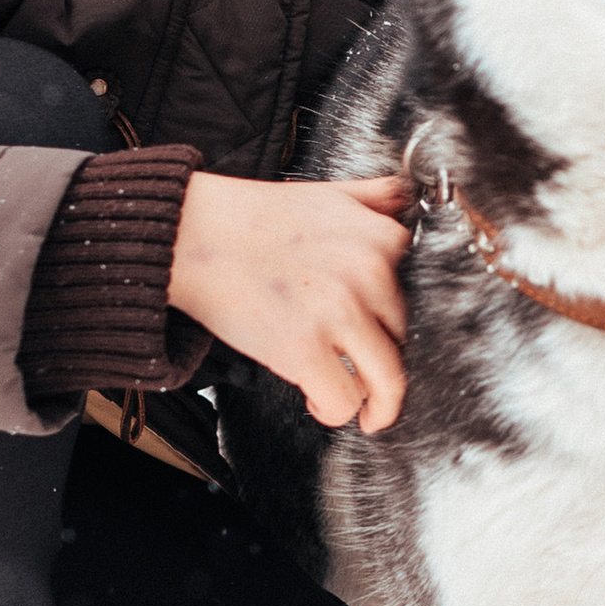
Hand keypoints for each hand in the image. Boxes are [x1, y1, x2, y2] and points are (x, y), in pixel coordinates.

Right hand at [168, 170, 414, 432]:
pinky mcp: (304, 349)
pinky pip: (344, 400)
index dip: (392, 320)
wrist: (191, 233)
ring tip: (365, 408)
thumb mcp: (329, 193)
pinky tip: (321, 403)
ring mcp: (340, 312)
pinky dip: (336, 412)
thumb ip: (375, 198)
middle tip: (361, 369)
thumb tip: (407, 200)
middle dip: (381, 357)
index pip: (414, 295)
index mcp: (381, 238)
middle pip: (401, 338)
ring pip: (388, 379)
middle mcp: (371, 273)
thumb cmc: (253, 217)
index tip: (380, 335)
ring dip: (378, 403)